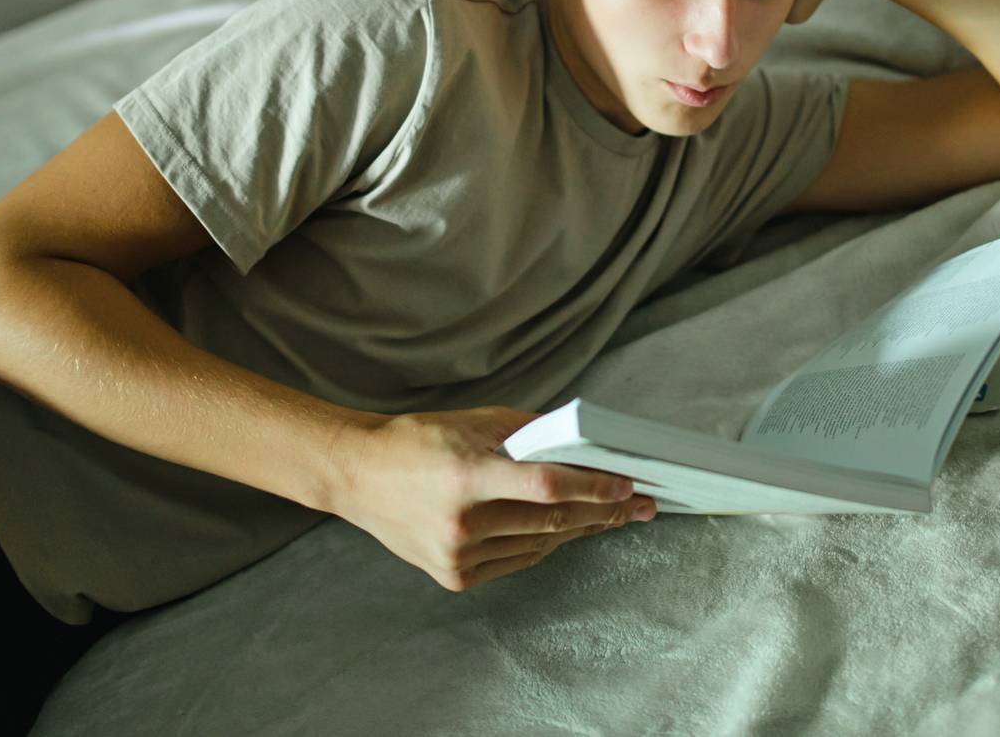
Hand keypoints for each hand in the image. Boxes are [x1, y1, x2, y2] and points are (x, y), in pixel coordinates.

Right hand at [329, 407, 655, 590]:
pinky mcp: (454, 577)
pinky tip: (567, 529)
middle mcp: (461, 522)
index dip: (593, 487)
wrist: (360, 476)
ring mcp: (457, 555)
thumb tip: (585, 447)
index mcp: (466, 475)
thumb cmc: (418, 441)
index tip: (627, 486)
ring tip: (612, 515)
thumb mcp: (476, 423)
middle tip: (639, 506)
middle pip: (551, 520)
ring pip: (540, 544)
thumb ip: (531, 435)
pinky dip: (545, 543)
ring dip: (580, 528)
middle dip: (603, 512)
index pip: (546, 485)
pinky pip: (517, 560)